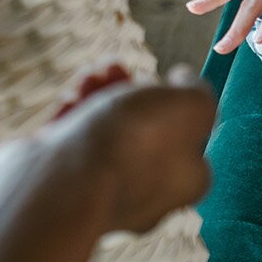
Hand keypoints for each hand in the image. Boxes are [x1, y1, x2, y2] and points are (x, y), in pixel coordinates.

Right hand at [38, 65, 216, 234]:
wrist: (65, 182)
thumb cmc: (133, 145)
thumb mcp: (191, 105)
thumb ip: (197, 91)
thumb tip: (184, 81)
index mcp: (185, 180)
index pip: (189, 137)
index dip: (176, 102)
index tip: (164, 78)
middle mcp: (148, 193)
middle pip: (142, 128)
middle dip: (128, 89)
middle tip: (114, 69)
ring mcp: (103, 193)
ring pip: (104, 132)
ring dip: (96, 95)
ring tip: (89, 77)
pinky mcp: (65, 187)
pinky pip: (71, 144)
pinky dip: (70, 116)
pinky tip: (69, 102)